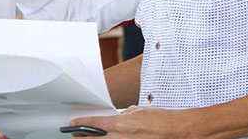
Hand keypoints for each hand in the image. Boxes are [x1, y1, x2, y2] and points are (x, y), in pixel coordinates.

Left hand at [71, 106, 188, 137]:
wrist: (174, 130)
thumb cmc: (158, 119)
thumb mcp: (136, 111)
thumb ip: (122, 116)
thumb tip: (116, 119)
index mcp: (120, 125)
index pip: (94, 124)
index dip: (81, 124)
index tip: (73, 124)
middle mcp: (120, 138)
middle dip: (83, 138)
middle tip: (74, 136)